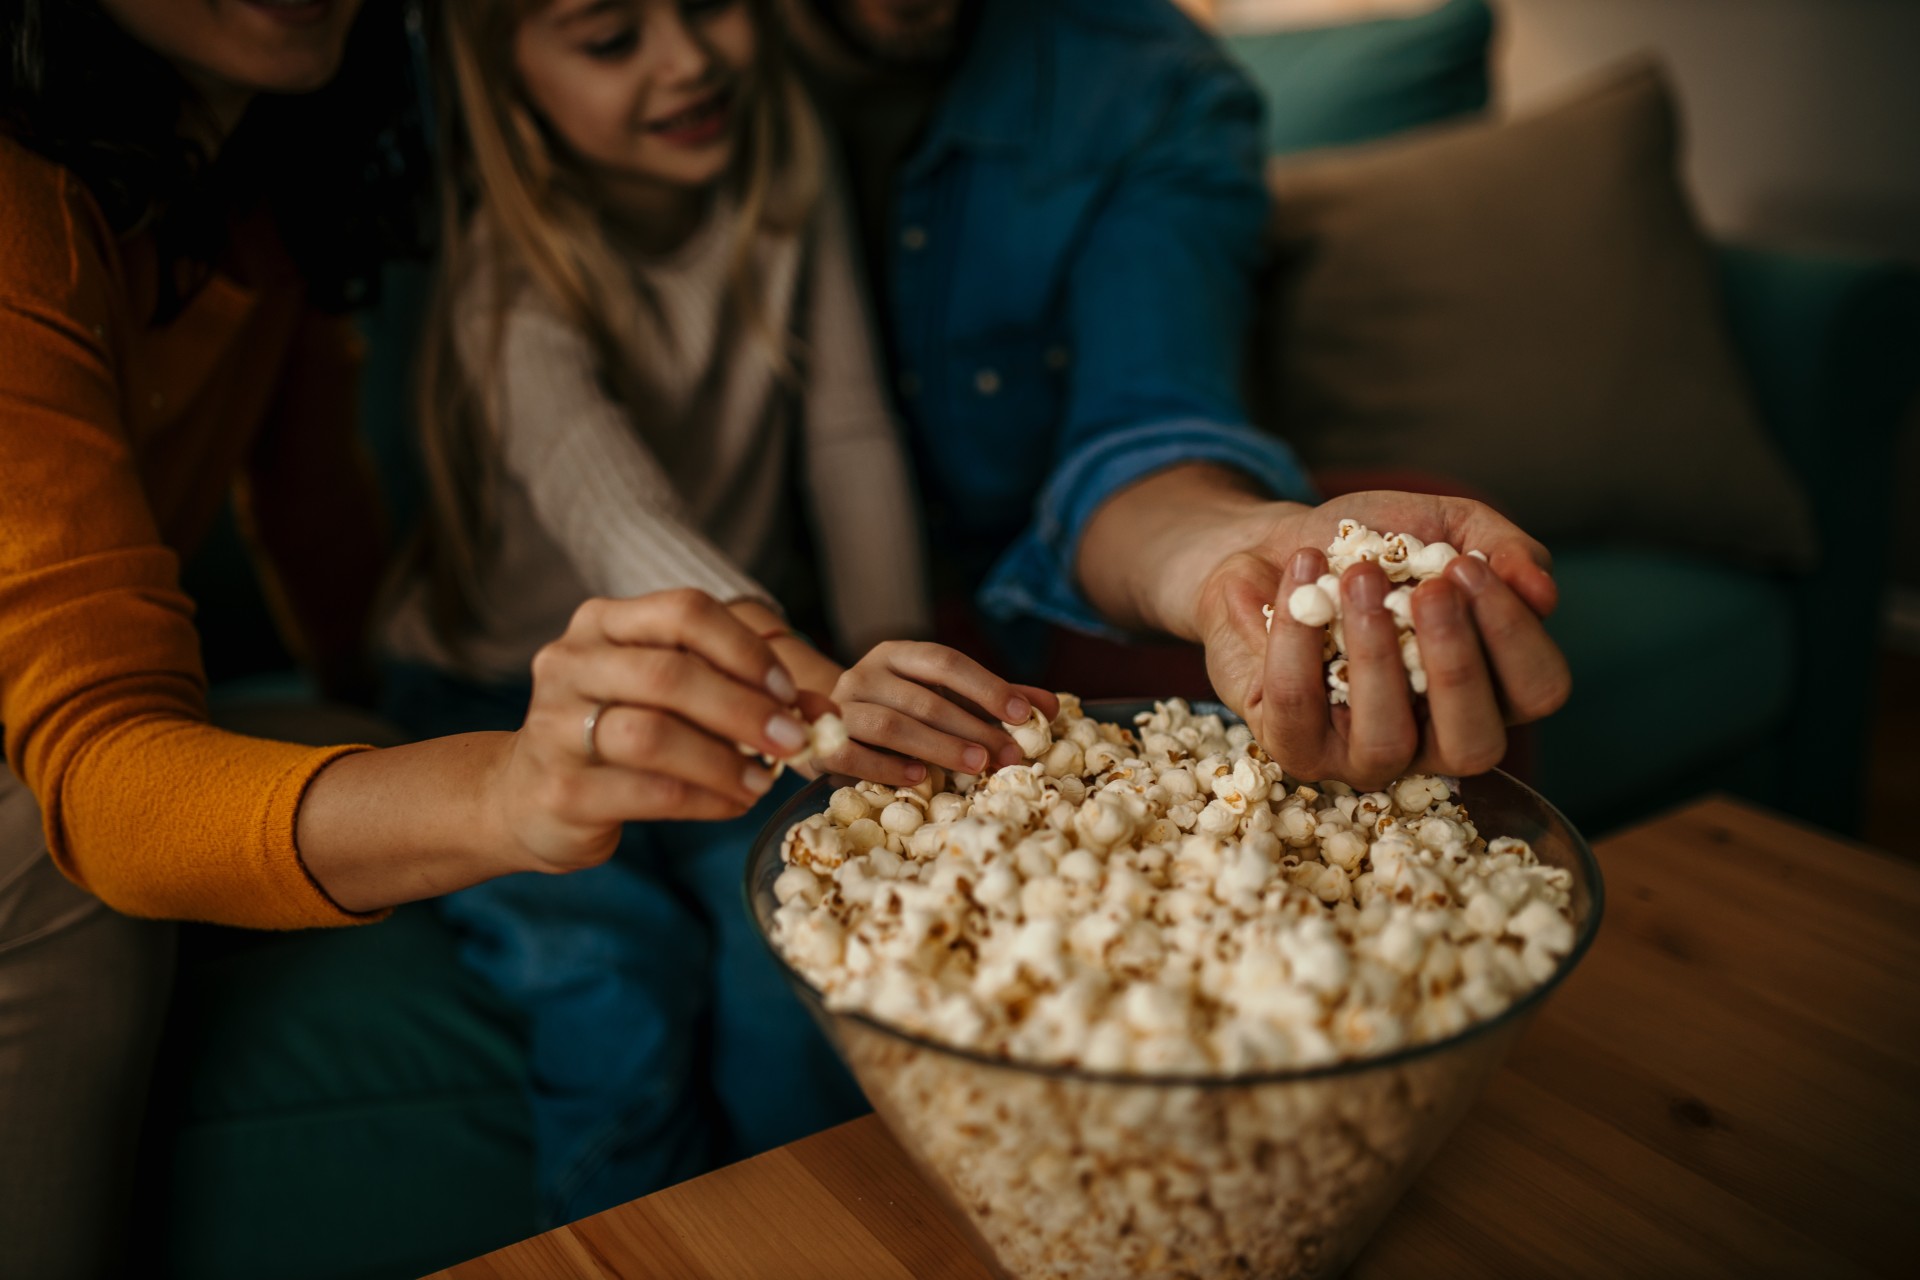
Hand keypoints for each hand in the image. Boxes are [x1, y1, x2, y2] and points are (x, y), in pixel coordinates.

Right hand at [495, 589, 814, 872]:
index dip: (744, 649)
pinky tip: (732, 804)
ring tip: (762, 781)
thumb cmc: (618, 736)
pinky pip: (648, 791)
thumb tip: (822, 711)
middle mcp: (570, 663)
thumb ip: (739, 692)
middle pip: (669, 673)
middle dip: (743, 709)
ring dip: (724, 760)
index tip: (785, 691)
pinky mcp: (561, 789)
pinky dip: (704, 799)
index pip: (684, 611)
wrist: (528, 798)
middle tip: (790, 740)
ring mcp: (555, 725)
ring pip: (653, 734)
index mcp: (602, 624)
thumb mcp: (671, 699)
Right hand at [818, 641, 1058, 787]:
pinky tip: (919, 778)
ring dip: (938, 747)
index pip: (944, 662)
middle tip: (1009, 755)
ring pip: (890, 726)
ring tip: (975, 765)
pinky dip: (888, 768)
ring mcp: (840, 708)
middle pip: (923, 699)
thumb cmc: (899, 712)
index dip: (986, 687)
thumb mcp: (945, 699)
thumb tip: (1051, 707)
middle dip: (972, 728)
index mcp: (897, 654)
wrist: (824, 726)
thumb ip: (993, 700)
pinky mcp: (821, 743)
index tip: (1022, 715)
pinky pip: (854, 755)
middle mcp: (864, 673)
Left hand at [1195, 491, 1570, 788]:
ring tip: (1361, 577)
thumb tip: (1543, 591)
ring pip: (1386, 741)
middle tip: (1430, 590)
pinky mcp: (1294, 746)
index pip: (1536, 691)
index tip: (1467, 568)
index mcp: (1490, 690)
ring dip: (1377, 654)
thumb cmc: (1373, 545)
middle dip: (1457, 664)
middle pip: (1476, 744)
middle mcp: (1435, 739)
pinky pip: (1298, 708)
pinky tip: (1305, 574)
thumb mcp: (1445, 525)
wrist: (1276, 545)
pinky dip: (1297, 638)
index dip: (1512, 634)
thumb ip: (1501, 547)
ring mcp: (1363, 755)